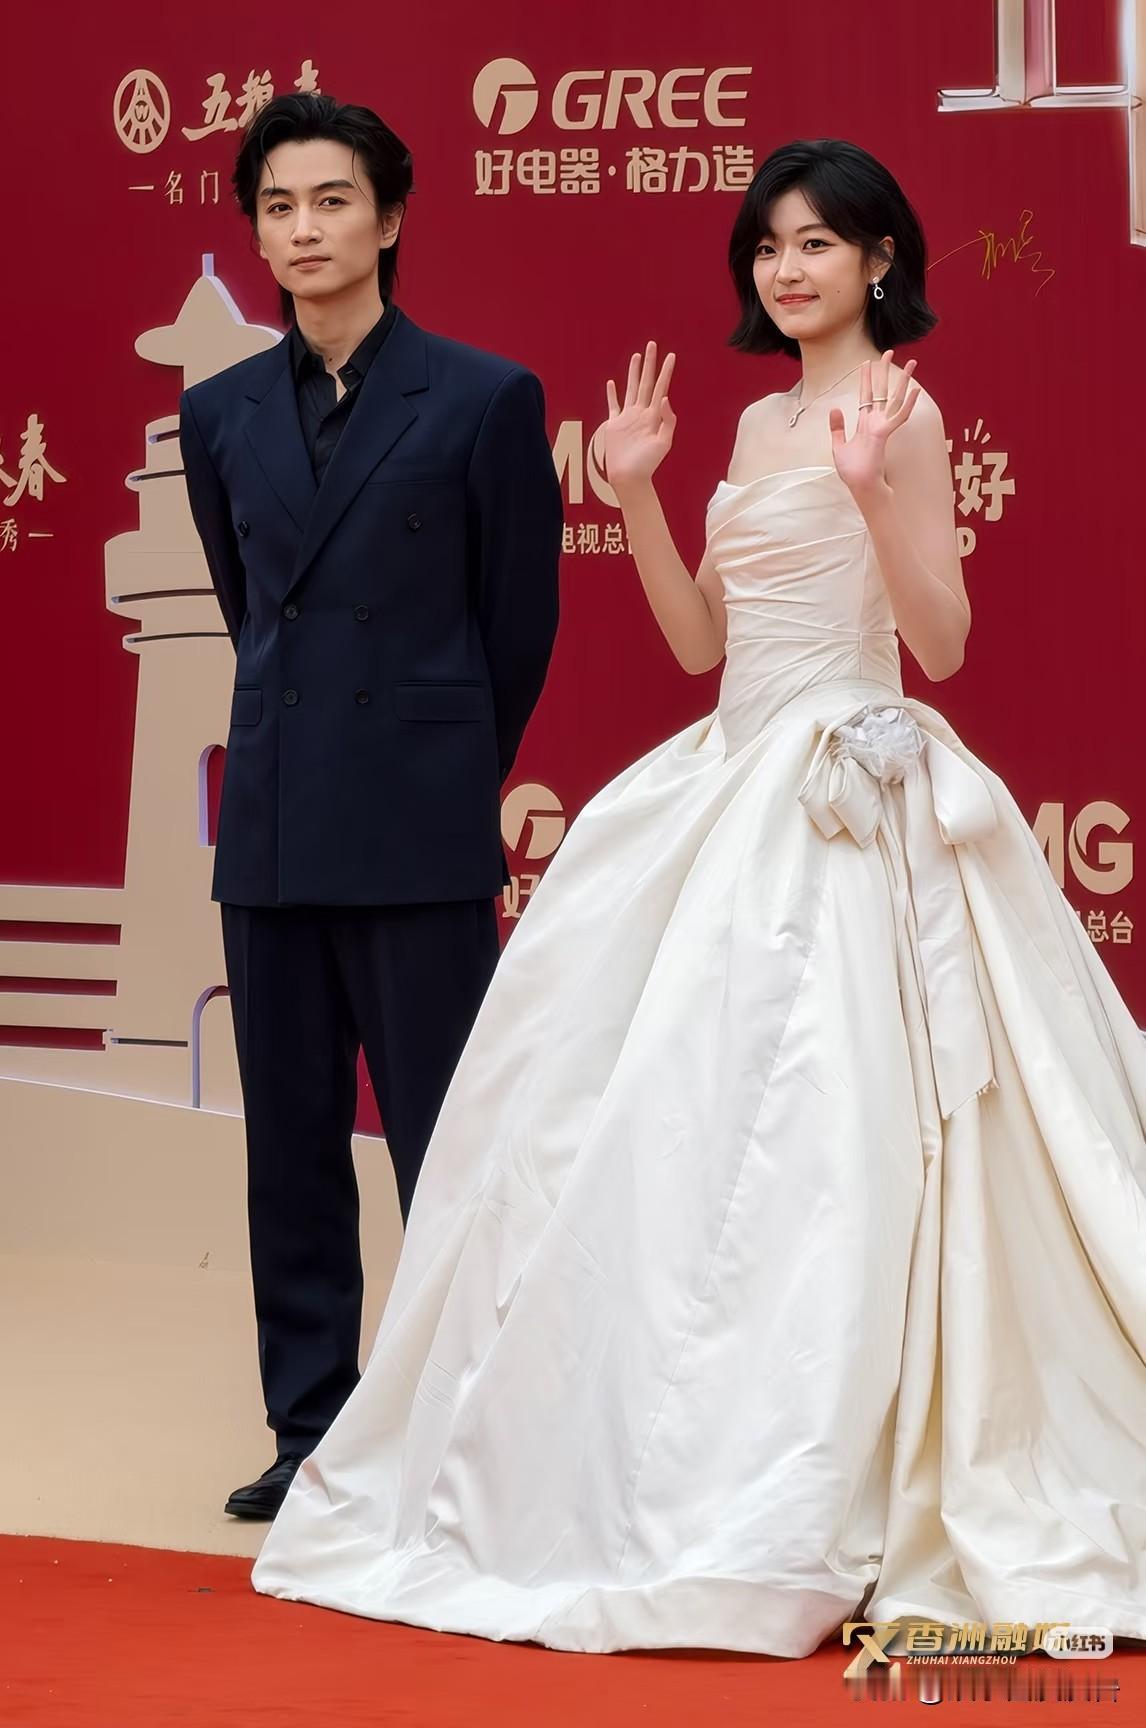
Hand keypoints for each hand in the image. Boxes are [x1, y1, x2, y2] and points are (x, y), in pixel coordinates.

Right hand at [597, 341, 675, 494]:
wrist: (629, 477)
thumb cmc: (647, 464)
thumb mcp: (663, 443)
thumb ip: (667, 421)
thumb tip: (665, 398)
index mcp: (653, 416)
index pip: (661, 388)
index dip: (666, 372)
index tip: (671, 356)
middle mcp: (641, 413)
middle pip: (646, 382)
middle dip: (650, 364)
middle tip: (652, 344)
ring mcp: (627, 418)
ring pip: (631, 388)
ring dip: (634, 372)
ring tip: (637, 356)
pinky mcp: (614, 425)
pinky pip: (613, 405)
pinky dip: (612, 394)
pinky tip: (612, 383)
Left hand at [829, 350, 919, 495]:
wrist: (859, 485)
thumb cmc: (851, 471)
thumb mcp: (838, 446)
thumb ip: (837, 427)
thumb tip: (834, 408)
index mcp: (865, 423)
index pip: (866, 395)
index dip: (866, 378)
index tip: (867, 362)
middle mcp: (876, 422)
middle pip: (881, 391)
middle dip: (884, 371)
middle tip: (889, 352)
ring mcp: (882, 426)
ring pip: (894, 398)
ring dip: (903, 380)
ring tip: (913, 362)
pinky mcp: (884, 434)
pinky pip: (899, 416)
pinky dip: (907, 403)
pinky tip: (915, 389)